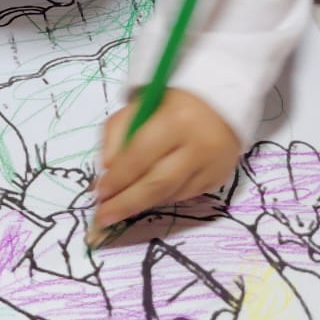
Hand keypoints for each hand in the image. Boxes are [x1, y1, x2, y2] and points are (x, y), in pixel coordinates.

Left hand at [92, 88, 240, 235]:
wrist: (221, 103)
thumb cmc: (172, 102)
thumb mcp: (140, 104)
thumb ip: (117, 132)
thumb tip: (107, 171)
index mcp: (177, 120)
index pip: (140, 156)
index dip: (117, 178)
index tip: (99, 193)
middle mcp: (198, 146)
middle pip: (157, 185)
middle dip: (126, 204)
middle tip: (103, 217)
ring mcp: (212, 166)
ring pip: (170, 195)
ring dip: (142, 203)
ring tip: (121, 206)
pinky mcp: (220, 179)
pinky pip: (185, 196)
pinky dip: (162, 198)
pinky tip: (149, 195)